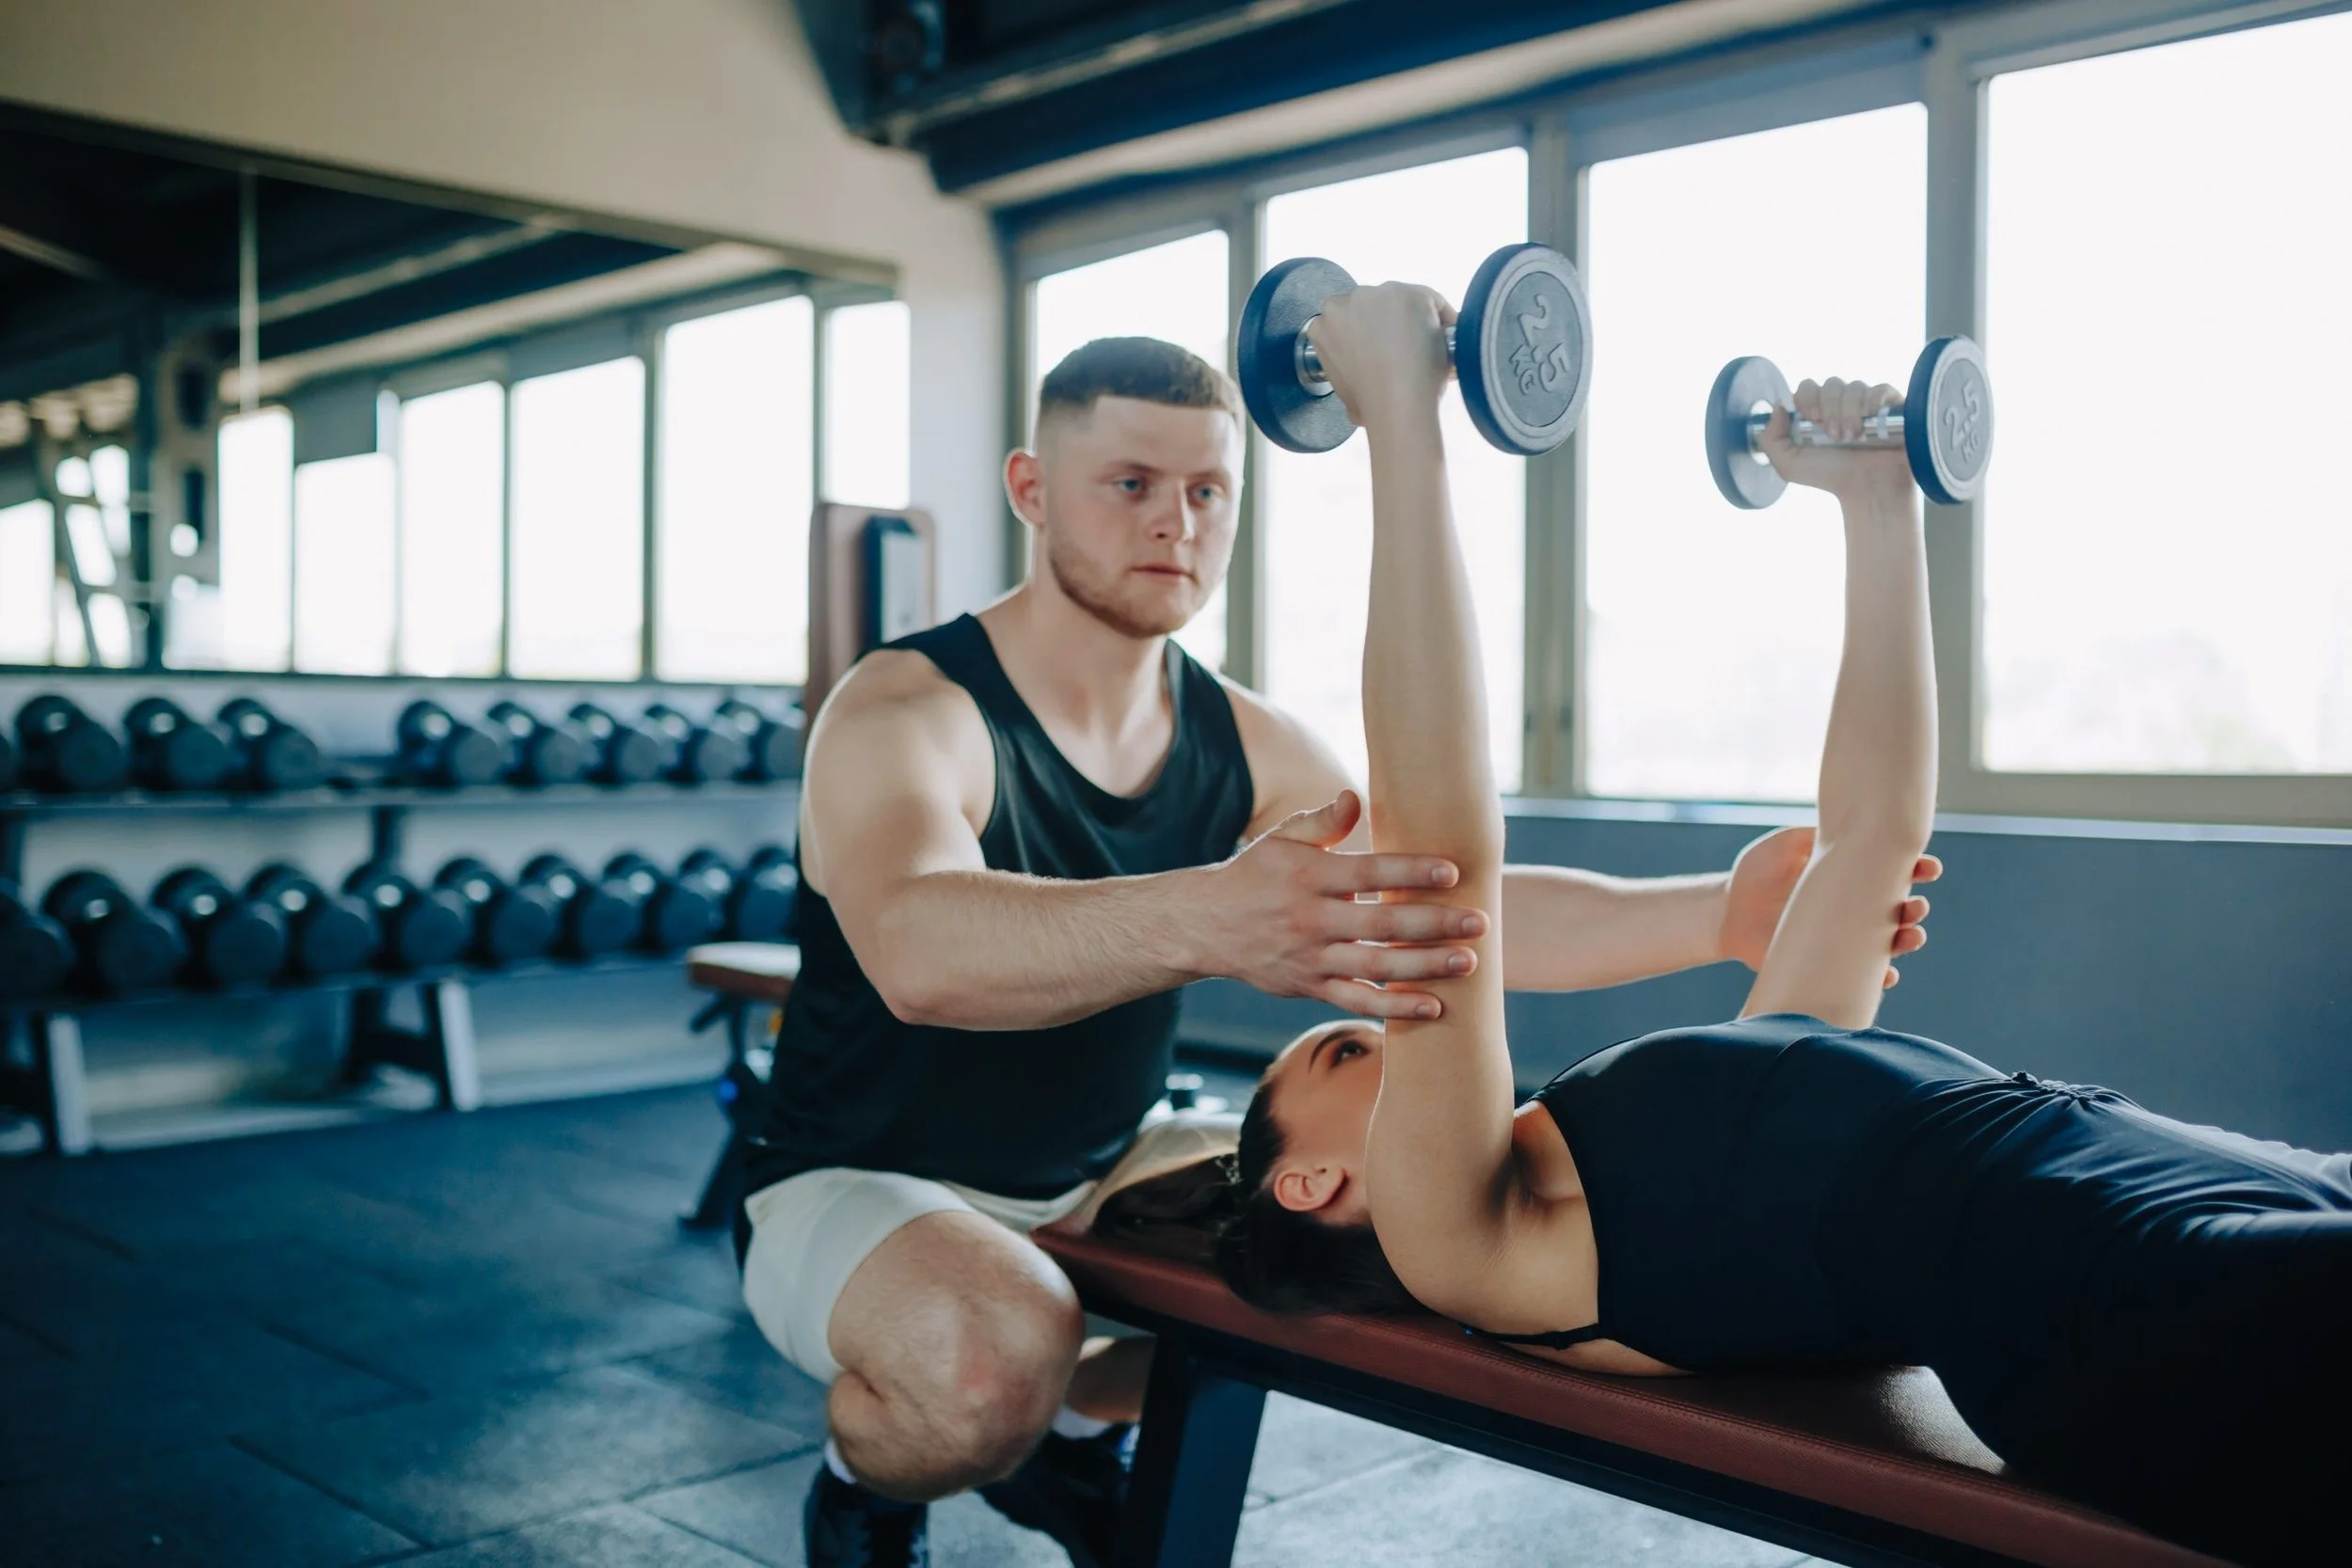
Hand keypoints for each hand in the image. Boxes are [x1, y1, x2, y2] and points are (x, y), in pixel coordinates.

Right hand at [1197, 790, 1485, 1018]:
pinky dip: (1395, 1007)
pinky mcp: (1310, 987)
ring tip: (1469, 962)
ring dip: (1425, 966)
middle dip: (1434, 924)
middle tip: (1480, 922)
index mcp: (1308, 875)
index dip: (1410, 871)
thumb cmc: (1255, 875)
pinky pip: (1357, 1001)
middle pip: (1381, 924)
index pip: (1367, 873)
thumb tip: (1356, 797)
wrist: (1205, 926)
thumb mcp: (1281, 840)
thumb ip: (1323, 822)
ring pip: (1376, 967)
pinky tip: (1433, 1005)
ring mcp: (1311, 957)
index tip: (1453, 871)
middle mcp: (1310, 918)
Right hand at [1305, 282, 1454, 433]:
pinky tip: (1447, 341)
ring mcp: (1379, 294)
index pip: (1349, 322)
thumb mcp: (1346, 392)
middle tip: (1411, 351)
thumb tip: (1363, 392)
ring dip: (1416, 319)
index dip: (1371, 336)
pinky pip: (1432, 302)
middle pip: (1375, 307)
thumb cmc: (1372, 404)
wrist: (1395, 402)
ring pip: (1403, 301)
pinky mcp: (1410, 293)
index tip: (1388, 351)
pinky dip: (1443, 318)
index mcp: (1323, 326)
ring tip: (1430, 347)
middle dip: (1392, 325)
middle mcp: (1347, 302)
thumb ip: (1352, 376)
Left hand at [1720, 825, 1940, 988]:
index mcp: (1849, 876)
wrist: (1725, 911)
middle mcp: (1852, 908)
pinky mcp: (1827, 965)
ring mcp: (1842, 938)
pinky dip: (1878, 978)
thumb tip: (1855, 827)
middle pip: (1899, 909)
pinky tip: (1887, 974)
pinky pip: (1861, 976)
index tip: (1929, 867)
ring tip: (1911, 937)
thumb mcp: (1787, 843)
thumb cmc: (1757, 872)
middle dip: (1915, 908)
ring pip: (1889, 943)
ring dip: (1907, 941)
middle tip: (1915, 907)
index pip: (1892, 871)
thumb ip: (1818, 835)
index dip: (1917, 869)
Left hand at [1755, 376, 1912, 506]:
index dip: (1807, 399)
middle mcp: (1840, 404)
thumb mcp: (1789, 464)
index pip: (1807, 388)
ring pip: (1854, 387)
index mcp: (1816, 412)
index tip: (1812, 420)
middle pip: (1831, 384)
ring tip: (1852, 436)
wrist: (1866, 490)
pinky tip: (1869, 416)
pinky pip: (1881, 388)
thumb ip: (1771, 439)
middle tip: (1834, 435)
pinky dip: (1873, 398)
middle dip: (1830, 408)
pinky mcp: (1889, 407)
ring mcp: (1866, 404)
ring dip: (1849, 410)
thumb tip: (1778, 407)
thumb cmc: (1830, 477)